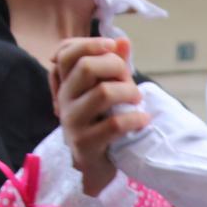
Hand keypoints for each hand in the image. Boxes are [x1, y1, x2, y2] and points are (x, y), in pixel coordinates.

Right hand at [52, 36, 147, 196]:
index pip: (65, 53)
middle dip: (117, 68)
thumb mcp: (107, 90)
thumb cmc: (102, 122)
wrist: (95, 166)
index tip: (112, 47)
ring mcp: (72, 122)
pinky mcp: (85, 144)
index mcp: (65, 83)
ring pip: (103, 93)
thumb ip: (113, 65)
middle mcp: (63, 100)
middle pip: (86, 67)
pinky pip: (114, 124)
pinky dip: (135, 119)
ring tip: (137, 101)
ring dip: (129, 93)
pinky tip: (143, 120)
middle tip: (130, 81)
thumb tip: (123, 40)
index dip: (90, 43)